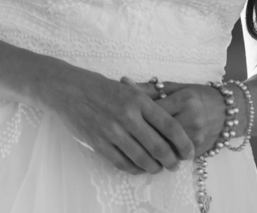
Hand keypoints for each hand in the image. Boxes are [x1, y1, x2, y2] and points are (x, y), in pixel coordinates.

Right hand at [47, 68, 194, 174]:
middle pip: (159, 147)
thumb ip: (147, 101)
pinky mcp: (98, 142)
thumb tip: (170, 120)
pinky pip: (122, 163)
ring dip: (155, 167)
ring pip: (142, 159)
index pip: (170, 126)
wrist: (66, 89)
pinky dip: (135, 169)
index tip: (189, 152)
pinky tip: (139, 167)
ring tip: (158, 168)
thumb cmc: (98, 87)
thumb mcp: (126, 87)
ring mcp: (111, 130)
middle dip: (172, 160)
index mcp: (137, 100)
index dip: (183, 143)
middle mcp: (126, 116)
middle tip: (175, 164)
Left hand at [125, 79, 228, 156]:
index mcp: (184, 100)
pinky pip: (175, 156)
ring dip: (150, 149)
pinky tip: (150, 153)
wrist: (229, 110)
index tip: (121, 116)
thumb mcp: (175, 87)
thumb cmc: (198, 95)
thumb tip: (123, 81)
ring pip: (166, 148)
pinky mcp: (200, 150)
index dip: (136, 115)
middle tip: (123, 134)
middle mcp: (192, 119)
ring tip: (134, 145)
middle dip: (140, 135)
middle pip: (158, 132)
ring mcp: (197, 137)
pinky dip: (163, 155)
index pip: (154, 111)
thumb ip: (150, 88)